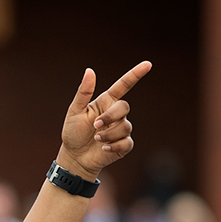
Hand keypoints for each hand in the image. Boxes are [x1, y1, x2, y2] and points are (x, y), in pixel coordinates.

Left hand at [56, 61, 151, 180]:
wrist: (74, 157)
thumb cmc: (73, 132)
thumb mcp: (75, 112)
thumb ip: (83, 93)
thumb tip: (89, 70)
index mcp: (106, 102)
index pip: (123, 86)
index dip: (135, 75)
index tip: (147, 64)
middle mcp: (116, 114)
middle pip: (124, 107)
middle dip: (110, 116)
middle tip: (95, 126)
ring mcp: (121, 129)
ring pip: (125, 126)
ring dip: (108, 134)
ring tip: (96, 139)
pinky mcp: (124, 145)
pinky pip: (127, 142)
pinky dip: (114, 146)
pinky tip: (103, 149)